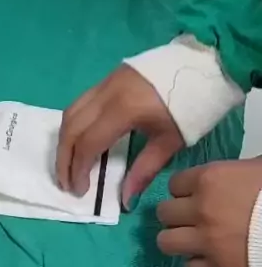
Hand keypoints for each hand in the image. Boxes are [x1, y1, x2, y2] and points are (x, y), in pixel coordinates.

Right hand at [56, 64, 183, 203]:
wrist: (203, 66)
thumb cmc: (191, 106)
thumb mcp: (170, 142)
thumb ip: (144, 170)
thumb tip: (125, 200)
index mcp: (123, 110)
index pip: (88, 143)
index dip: (78, 169)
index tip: (79, 190)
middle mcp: (106, 94)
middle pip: (71, 127)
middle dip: (64, 158)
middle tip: (66, 182)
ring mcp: (104, 83)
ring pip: (70, 112)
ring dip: (65, 140)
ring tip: (69, 164)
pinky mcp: (107, 78)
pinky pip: (80, 103)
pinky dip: (74, 125)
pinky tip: (81, 141)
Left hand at [157, 158, 261, 266]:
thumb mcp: (258, 168)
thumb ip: (239, 170)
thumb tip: (239, 171)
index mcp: (209, 180)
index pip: (174, 184)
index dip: (184, 190)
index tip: (193, 195)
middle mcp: (199, 210)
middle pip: (164, 213)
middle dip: (176, 215)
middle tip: (191, 219)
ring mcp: (205, 242)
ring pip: (166, 242)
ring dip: (177, 240)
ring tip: (192, 241)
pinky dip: (197, 265)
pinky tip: (209, 260)